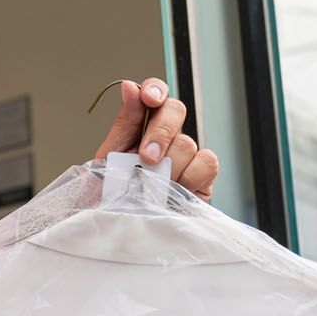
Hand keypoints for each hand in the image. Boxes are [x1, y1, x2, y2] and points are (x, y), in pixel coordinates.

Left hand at [94, 78, 219, 198]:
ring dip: (168, 166)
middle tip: (147, 158)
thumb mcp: (109, 158)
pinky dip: (190, 176)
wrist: (121, 228)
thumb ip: (124, 124)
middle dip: (160, 132)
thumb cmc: (112, 196)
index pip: (154, 95)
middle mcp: (166, 137)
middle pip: (175, 110)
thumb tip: (130, 87)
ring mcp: (186, 156)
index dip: (155, 90)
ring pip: (187, 142)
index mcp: (141, 127)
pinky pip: (207, 163)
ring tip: (152, 187)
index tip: (148, 98)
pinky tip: (174, 189)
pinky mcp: (203, 177)